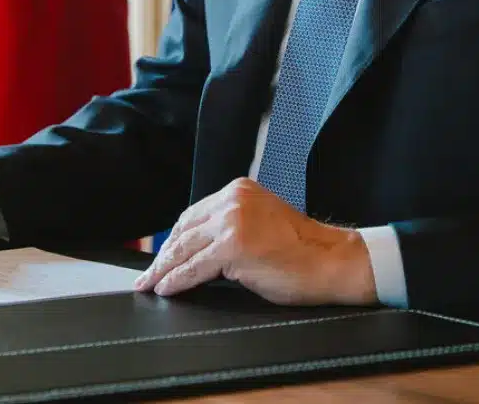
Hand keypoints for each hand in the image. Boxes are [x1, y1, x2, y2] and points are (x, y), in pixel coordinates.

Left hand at [133, 178, 375, 305]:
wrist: (332, 261)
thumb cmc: (303, 251)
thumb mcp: (261, 225)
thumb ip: (230, 228)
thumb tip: (197, 252)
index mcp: (239, 190)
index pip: (194, 215)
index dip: (174, 238)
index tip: (161, 254)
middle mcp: (233, 200)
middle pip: (184, 229)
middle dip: (163, 255)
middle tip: (146, 274)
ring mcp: (232, 222)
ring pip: (185, 248)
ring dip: (163, 270)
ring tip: (149, 284)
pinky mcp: (232, 247)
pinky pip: (194, 267)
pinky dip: (177, 280)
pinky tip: (166, 288)